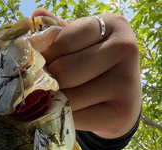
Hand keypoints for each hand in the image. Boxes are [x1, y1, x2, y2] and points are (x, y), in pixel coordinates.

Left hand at [31, 8, 141, 138]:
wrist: (120, 105)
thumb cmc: (93, 72)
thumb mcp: (79, 48)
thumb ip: (58, 34)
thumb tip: (36, 16)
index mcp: (113, 24)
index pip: (64, 39)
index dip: (46, 58)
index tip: (44, 67)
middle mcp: (125, 47)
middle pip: (65, 70)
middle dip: (50, 84)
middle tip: (48, 89)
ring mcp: (127, 80)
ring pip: (70, 97)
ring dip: (56, 104)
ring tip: (58, 102)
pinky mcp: (122, 111)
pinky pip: (78, 117)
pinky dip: (66, 119)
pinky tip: (70, 115)